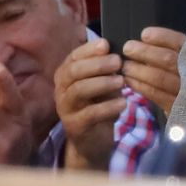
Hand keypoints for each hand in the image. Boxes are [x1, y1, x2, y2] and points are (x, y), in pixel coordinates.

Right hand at [55, 38, 124, 170]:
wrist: (93, 141)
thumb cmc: (99, 105)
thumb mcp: (104, 85)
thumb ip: (108, 71)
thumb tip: (119, 54)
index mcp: (67, 75)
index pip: (73, 57)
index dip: (88, 50)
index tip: (106, 44)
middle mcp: (61, 89)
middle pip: (73, 72)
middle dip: (96, 64)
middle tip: (117, 62)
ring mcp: (65, 108)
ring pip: (79, 90)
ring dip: (102, 83)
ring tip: (122, 82)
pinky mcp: (74, 126)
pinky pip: (89, 114)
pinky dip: (108, 107)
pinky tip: (123, 104)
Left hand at [121, 27, 184, 116]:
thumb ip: (178, 50)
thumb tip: (147, 39)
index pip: (181, 43)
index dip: (162, 37)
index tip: (145, 34)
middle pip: (168, 59)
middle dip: (144, 52)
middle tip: (128, 47)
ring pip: (159, 77)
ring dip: (138, 70)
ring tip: (125, 65)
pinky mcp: (178, 108)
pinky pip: (156, 95)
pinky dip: (140, 86)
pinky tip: (130, 81)